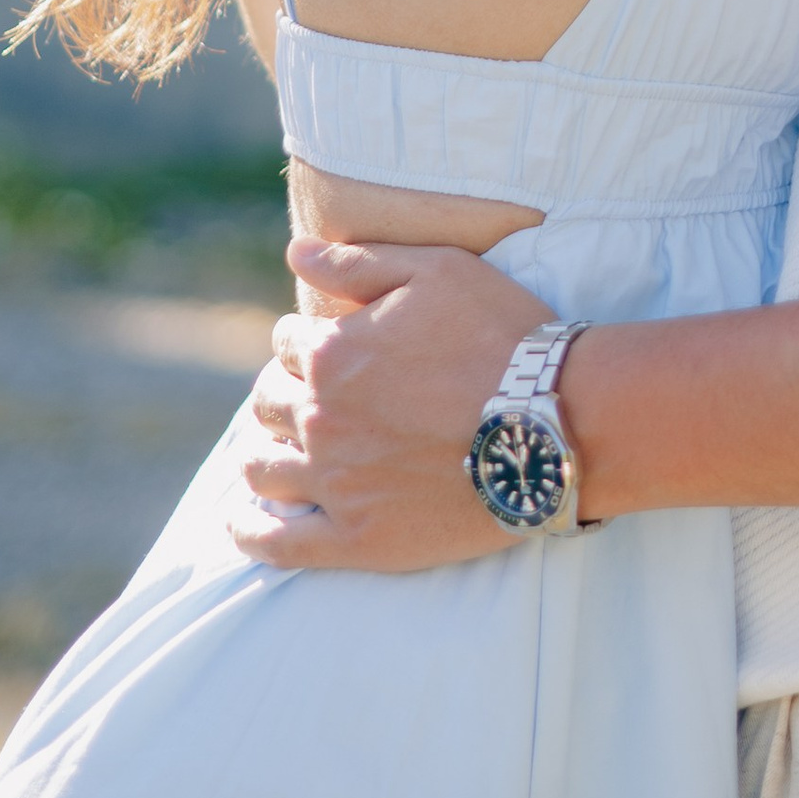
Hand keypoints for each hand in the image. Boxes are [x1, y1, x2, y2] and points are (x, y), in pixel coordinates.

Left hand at [229, 237, 551, 571]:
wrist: (555, 423)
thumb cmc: (503, 336)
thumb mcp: (436, 271)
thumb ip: (357, 262)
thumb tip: (294, 253)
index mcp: (334, 353)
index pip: (287, 343)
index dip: (307, 340)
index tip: (331, 347)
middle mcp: (322, 419)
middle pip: (268, 402)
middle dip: (282, 391)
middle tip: (312, 395)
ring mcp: (336, 484)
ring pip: (263, 467)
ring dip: (262, 450)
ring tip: (276, 448)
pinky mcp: (358, 539)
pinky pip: (279, 544)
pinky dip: (251, 532)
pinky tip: (243, 522)